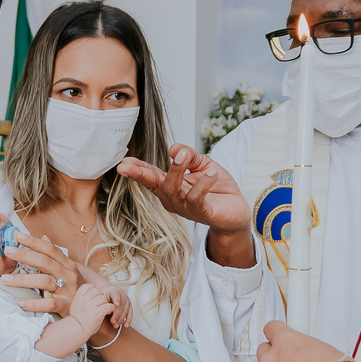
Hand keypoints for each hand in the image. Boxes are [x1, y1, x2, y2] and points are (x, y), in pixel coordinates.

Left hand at [3, 233, 84, 314]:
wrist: (92, 309)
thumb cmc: (75, 287)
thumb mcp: (68, 269)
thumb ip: (55, 254)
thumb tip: (44, 237)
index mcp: (68, 264)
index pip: (50, 249)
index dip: (34, 242)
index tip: (18, 236)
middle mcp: (68, 275)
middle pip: (45, 262)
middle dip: (25, 255)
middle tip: (8, 251)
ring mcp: (68, 290)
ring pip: (44, 281)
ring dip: (23, 280)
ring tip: (6, 279)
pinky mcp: (66, 306)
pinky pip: (48, 304)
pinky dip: (33, 303)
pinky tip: (20, 302)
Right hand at [69, 284, 114, 335]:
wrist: (77, 330)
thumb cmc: (77, 320)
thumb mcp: (75, 305)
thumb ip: (81, 298)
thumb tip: (88, 294)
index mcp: (78, 297)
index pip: (88, 286)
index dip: (93, 289)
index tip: (94, 296)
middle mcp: (84, 300)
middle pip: (97, 291)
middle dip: (100, 296)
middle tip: (100, 304)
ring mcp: (91, 305)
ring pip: (103, 298)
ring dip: (105, 303)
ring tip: (103, 309)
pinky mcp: (98, 312)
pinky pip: (109, 306)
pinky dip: (110, 308)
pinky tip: (108, 311)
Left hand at [101, 284, 132, 327]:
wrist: (107, 293)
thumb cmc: (102, 296)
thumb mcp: (100, 297)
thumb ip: (103, 302)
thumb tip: (107, 311)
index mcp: (113, 290)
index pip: (116, 294)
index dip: (116, 299)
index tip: (116, 304)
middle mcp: (122, 294)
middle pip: (121, 305)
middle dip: (117, 315)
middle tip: (112, 322)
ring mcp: (126, 299)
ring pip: (126, 310)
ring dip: (121, 319)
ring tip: (115, 325)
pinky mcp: (129, 305)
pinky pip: (130, 313)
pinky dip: (128, 319)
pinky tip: (126, 325)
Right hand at [117, 143, 250, 233]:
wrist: (236, 211)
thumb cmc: (218, 188)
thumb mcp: (203, 164)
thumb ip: (190, 155)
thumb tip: (175, 148)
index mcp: (171, 186)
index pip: (152, 176)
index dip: (138, 169)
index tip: (124, 162)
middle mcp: (174, 199)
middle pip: (155, 185)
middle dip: (140, 174)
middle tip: (125, 166)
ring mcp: (186, 207)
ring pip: (173, 189)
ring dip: (176, 170)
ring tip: (183, 155)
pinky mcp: (202, 213)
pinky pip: (197, 199)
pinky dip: (204, 184)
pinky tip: (212, 174)